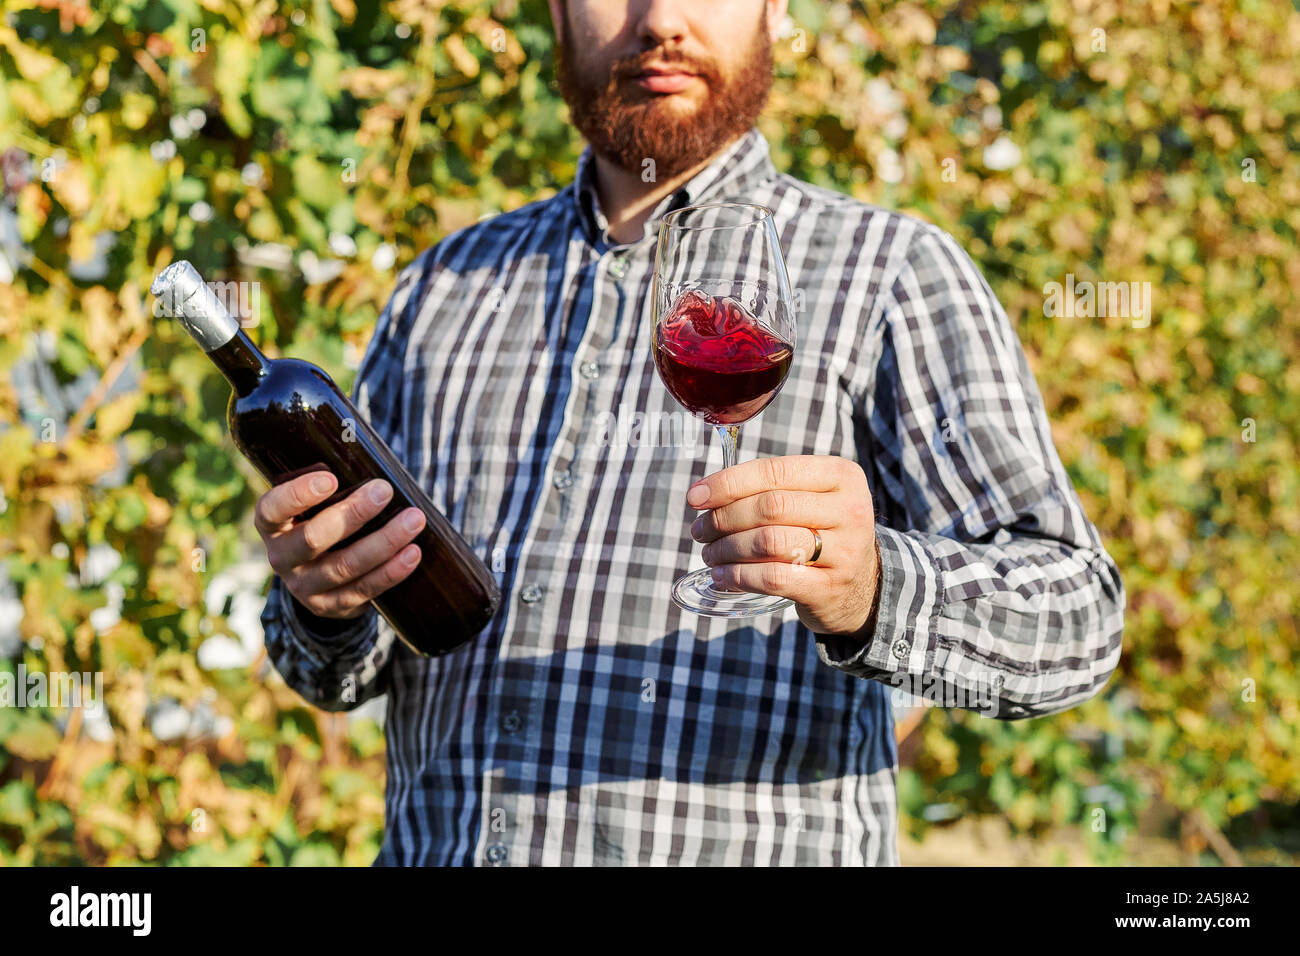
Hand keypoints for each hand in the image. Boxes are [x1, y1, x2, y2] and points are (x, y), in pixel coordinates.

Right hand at [254, 472, 426, 620]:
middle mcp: (281, 557)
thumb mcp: (313, 503)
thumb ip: (331, 482)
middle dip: (352, 514)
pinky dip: (391, 572)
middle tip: (384, 490)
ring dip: (383, 542)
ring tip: (413, 520)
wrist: (317, 575)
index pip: (272, 509)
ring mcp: (304, 586)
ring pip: (345, 566)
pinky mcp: (330, 606)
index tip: (331, 478)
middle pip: (313, 539)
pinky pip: (363, 590)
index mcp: (272, 524)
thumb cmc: (321, 518)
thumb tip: (370, 450)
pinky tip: (412, 553)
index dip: (298, 495)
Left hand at [688, 455, 880, 638]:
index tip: (695, 497)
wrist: (863, 585)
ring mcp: (845, 551)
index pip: (774, 471)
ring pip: (768, 543)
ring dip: (727, 549)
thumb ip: (770, 489)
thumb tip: (704, 495)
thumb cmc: (822, 533)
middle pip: (769, 507)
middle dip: (723, 518)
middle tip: (699, 531)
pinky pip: (773, 578)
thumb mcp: (812, 500)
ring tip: (709, 554)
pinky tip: (722, 577)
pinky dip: (739, 577)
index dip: (728, 483)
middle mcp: (850, 510)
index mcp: (841, 476)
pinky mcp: (831, 588)